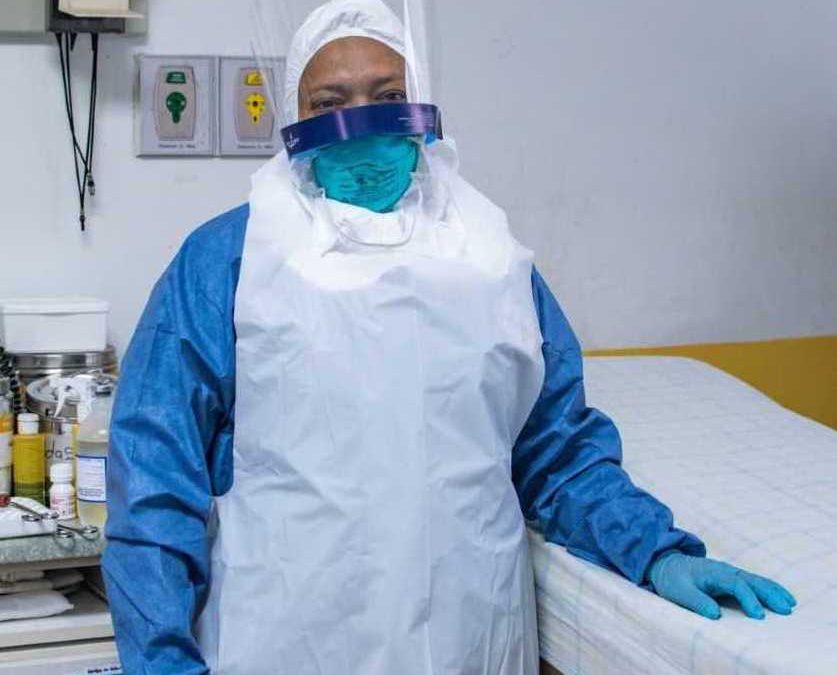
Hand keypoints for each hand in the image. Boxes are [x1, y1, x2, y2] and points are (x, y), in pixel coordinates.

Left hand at [648, 553, 796, 619]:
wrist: (666, 564)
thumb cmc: (672, 579)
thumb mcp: (678, 591)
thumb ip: (696, 601)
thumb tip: (716, 615)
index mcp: (712, 572)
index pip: (736, 584)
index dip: (749, 599)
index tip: (759, 616)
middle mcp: (724, 570)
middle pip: (751, 580)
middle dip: (769, 594)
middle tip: (786, 610)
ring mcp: (728, 573)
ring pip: (755, 580)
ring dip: (773, 591)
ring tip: (790, 604)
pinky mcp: (730, 579)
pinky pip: (752, 582)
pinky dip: (768, 588)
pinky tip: (780, 596)